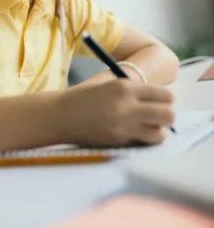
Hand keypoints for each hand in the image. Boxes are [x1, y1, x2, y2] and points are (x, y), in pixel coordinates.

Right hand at [56, 79, 174, 146]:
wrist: (59, 115)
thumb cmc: (84, 98)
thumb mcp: (110, 86)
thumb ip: (133, 92)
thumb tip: (159, 101)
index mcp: (125, 87)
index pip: (165, 95)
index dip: (166, 100)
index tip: (160, 102)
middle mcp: (127, 107)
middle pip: (168, 115)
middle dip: (167, 116)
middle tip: (158, 116)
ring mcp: (123, 127)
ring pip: (159, 134)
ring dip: (156, 131)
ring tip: (146, 127)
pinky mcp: (118, 141)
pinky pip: (141, 142)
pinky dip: (141, 139)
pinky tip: (131, 133)